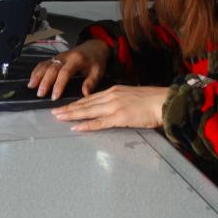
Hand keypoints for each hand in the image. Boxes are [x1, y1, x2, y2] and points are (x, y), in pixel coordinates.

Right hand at [27, 39, 109, 100]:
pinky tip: (32, 79)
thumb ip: (91, 82)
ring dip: (37, 75)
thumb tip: (85, 94)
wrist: (94, 47)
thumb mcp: (98, 71)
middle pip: (52, 68)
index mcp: (77, 60)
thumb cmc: (96, 61)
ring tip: (31, 86)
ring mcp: (59, 57)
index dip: (59, 85)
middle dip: (45, 82)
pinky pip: (44, 63)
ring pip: (45, 64)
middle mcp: (65, 57)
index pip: (65, 73)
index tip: (54, 96)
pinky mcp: (55, 58)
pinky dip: (36, 71)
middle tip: (40, 94)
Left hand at [51, 85, 168, 130]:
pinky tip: (76, 126)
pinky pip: (99, 122)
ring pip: (88, 111)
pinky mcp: (119, 118)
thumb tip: (113, 106)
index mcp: (114, 90)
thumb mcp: (131, 96)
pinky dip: (86, 125)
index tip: (65, 106)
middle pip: (85, 104)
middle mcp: (110, 96)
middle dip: (68, 108)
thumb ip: (120, 100)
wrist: (164, 102)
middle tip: (54, 112)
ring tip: (58, 117)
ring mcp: (114, 107)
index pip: (90, 98)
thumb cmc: (152, 100)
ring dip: (71, 115)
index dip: (76, 103)